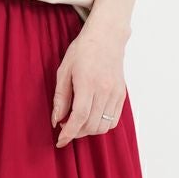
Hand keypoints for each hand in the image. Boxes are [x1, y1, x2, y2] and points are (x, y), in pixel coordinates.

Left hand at [51, 21, 126, 147]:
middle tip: (65, 125)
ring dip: (89, 130)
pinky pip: (114, 120)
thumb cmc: (83, 51)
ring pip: (104, 126)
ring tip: (78, 121)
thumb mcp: (64, 71)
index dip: (69, 132)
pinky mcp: (121, 94)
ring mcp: (115, 93)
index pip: (79, 117)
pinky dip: (101, 125)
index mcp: (88, 82)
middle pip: (91, 125)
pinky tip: (91, 118)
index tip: (60, 141)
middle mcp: (105, 90)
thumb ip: (60, 98)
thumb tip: (56, 120)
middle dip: (76, 132)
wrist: (106, 37)